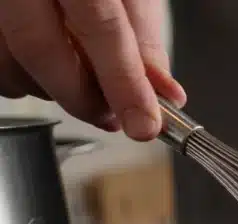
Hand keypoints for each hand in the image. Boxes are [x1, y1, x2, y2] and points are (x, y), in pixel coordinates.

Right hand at [0, 0, 185, 140]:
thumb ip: (142, 38)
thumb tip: (162, 94)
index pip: (100, 26)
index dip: (124, 82)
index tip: (143, 123)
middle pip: (40, 48)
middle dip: (82, 98)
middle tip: (112, 115)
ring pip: (8, 62)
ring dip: (48, 90)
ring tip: (80, 84)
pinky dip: (21, 77)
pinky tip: (45, 69)